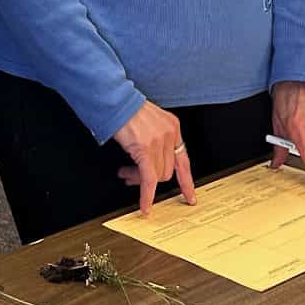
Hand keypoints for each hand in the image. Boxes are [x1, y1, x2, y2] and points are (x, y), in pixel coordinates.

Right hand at [112, 99, 196, 214]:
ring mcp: (158, 141)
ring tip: (126, 173)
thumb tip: (148, 164)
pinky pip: (149, 179)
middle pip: (167, 171)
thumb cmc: (125, 109)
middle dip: (150, 179)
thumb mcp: (148, 122)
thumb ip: (155, 140)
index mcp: (173, 126)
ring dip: (139, 180)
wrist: (114, 100)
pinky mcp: (145, 149)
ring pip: (157, 176)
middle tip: (133, 177)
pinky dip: (147, 195)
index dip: (186, 180)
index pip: (183, 160)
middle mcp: (169, 133)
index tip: (189, 195)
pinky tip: (144, 205)